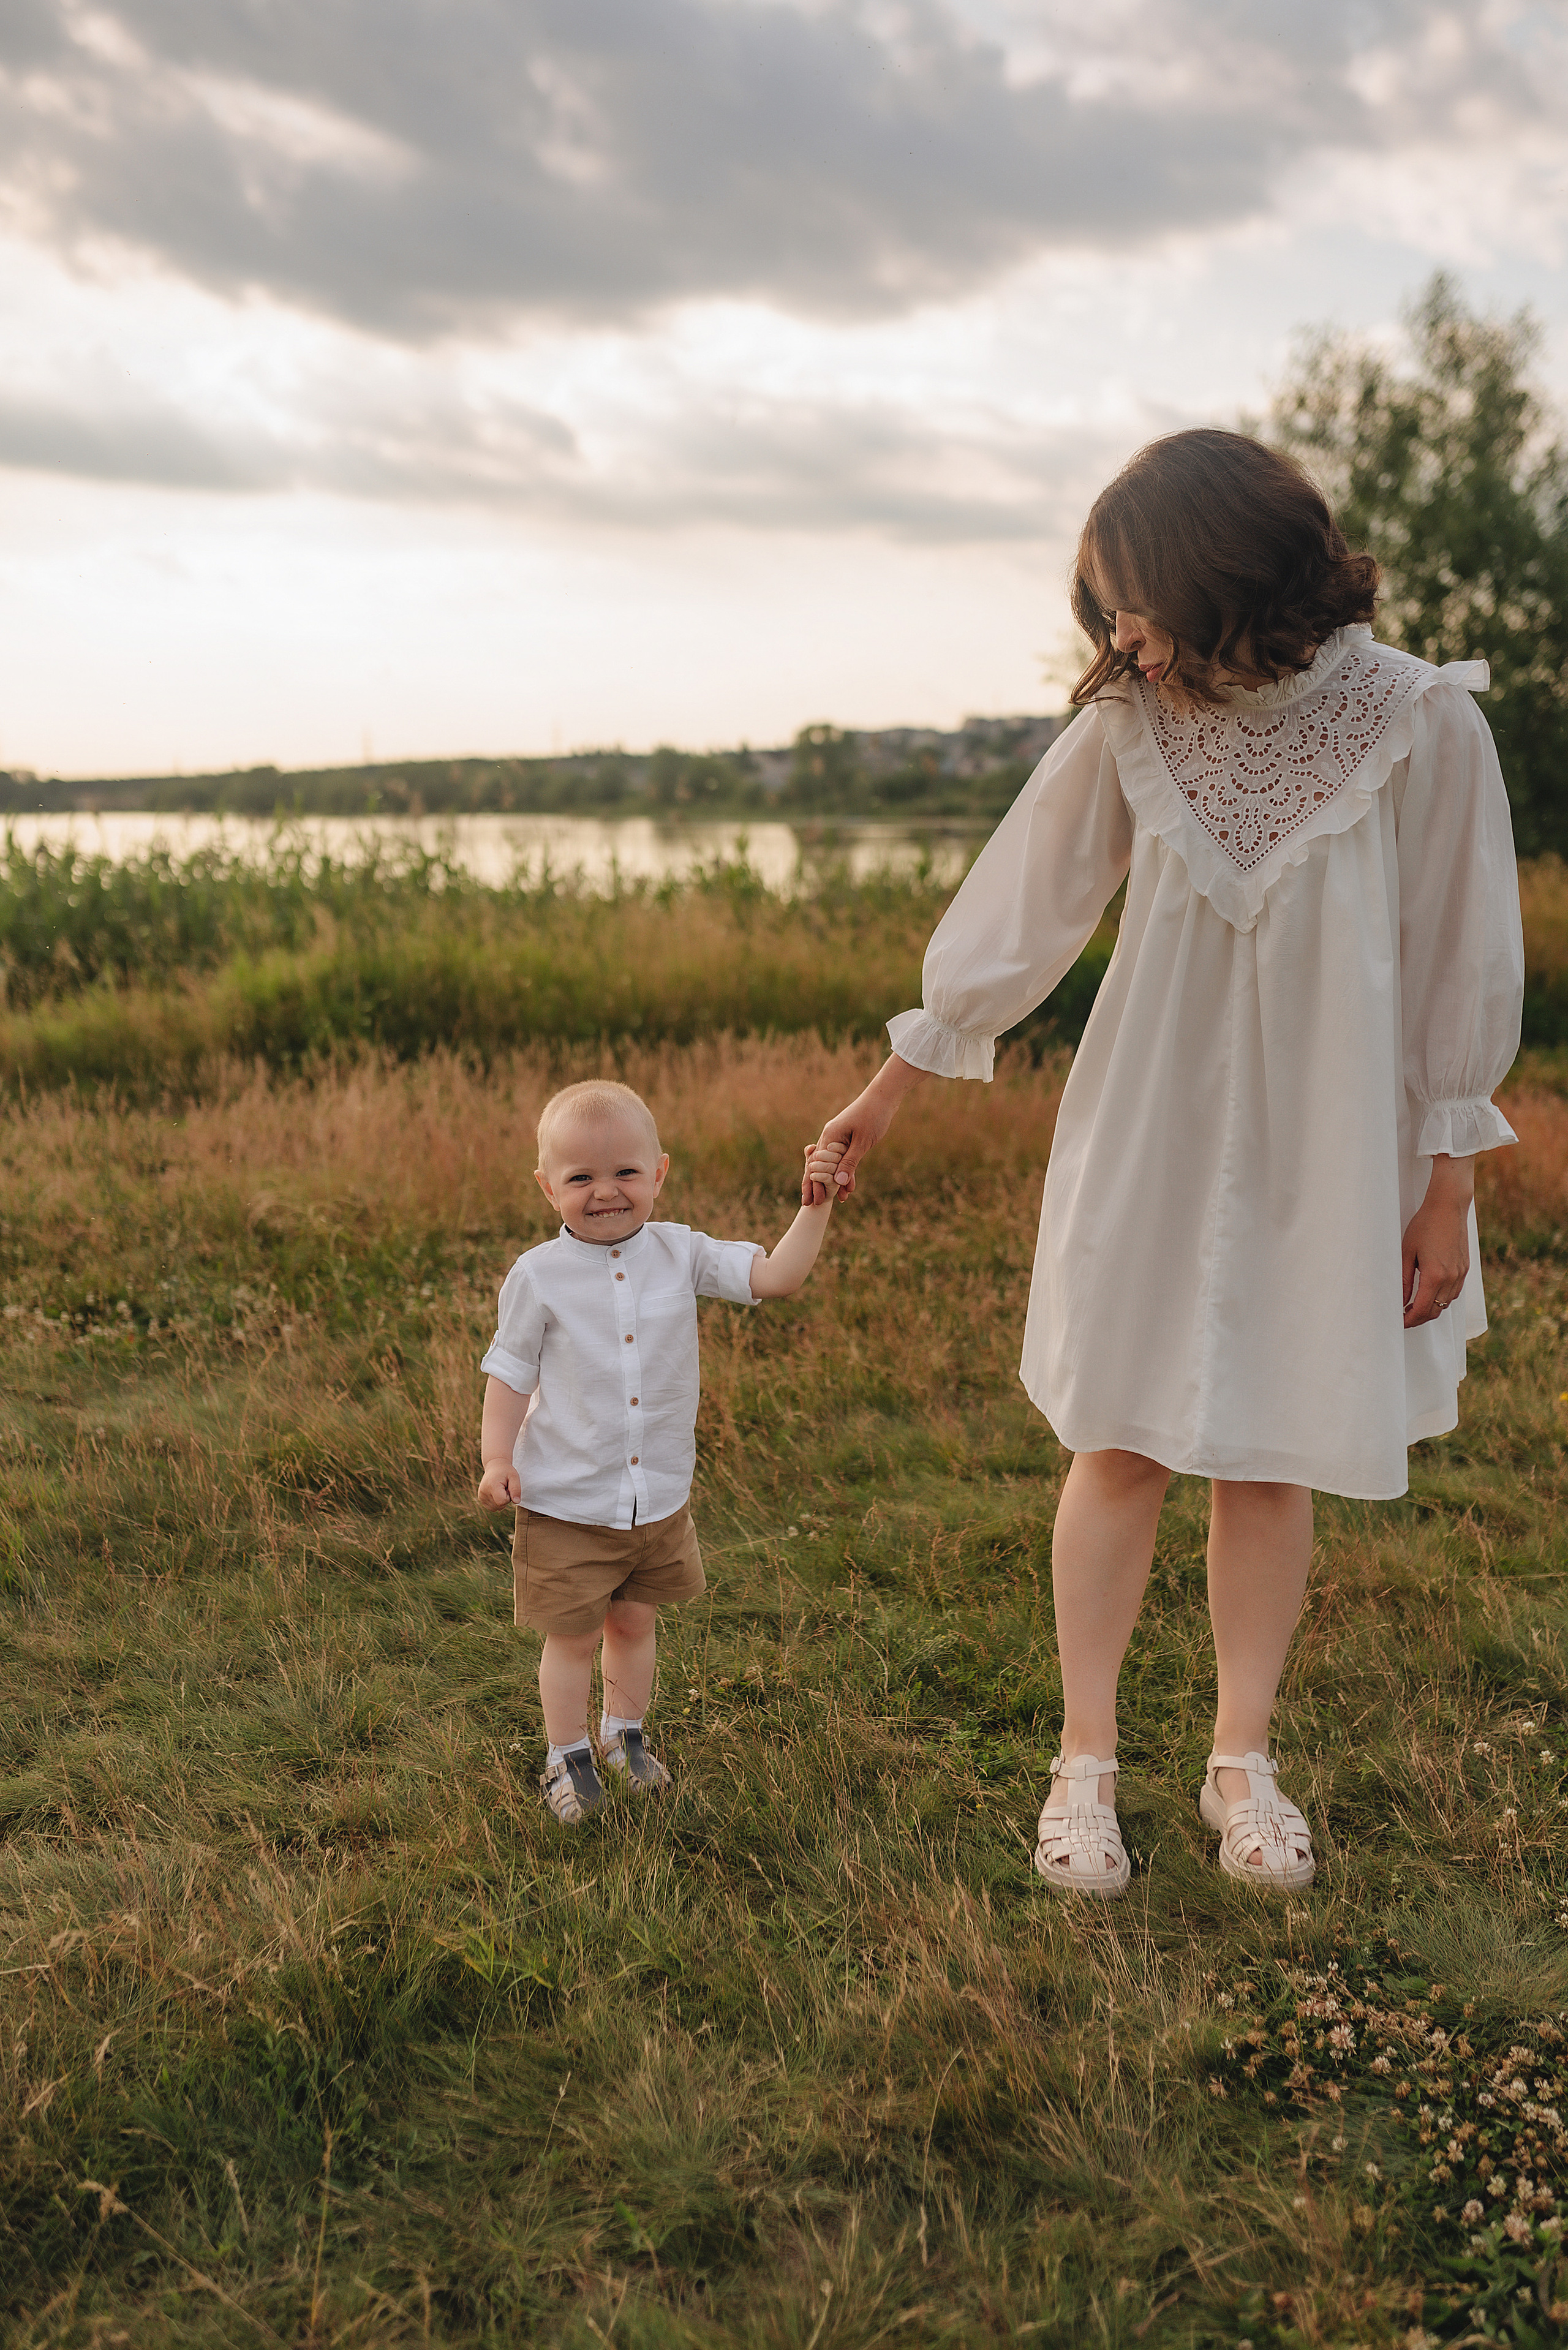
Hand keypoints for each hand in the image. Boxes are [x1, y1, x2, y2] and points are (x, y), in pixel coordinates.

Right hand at [477, 1460, 520, 1509]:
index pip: (502, 1501)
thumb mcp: (514, 1477)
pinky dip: (496, 1502)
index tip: (508, 1487)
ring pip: (496, 1508)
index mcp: (492, 1486)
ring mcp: (481, 1496)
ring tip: (501, 1489)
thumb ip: (516, 1489)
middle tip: (505, 1487)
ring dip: (501, 1501)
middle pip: (499, 1506)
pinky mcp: (481, 1498)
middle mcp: (484, 1492)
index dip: (509, 1496)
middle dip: (505, 1499)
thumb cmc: (506, 1471)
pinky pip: (492, 1507)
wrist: (495, 1466)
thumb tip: (516, 1502)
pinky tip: (496, 1492)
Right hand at [806, 1056, 929, 1202]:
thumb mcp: (862, 1142)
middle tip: (815, 1205)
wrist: (884, 1098)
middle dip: (817, 1186)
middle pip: (818, 1166)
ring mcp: (838, 1137)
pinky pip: (842, 1158)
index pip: (816, 1166)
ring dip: (834, 1182)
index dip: (813, 1184)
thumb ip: (850, 1162)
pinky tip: (850, 1185)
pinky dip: (845, 1171)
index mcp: (829, 1137)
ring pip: (831, 1164)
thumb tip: (839, 1181)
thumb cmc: (873, 1116)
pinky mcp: (848, 1138)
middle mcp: (829, 1137)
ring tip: (838, 1200)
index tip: (813, 1201)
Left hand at [1402, 1156, 1474, 1328]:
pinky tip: (1429, 1294)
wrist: (1448, 1207)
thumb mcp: (1406, 1253)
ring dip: (1430, 1309)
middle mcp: (1451, 1279)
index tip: (1399, 1322)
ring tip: (1413, 1306)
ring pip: (1446, 1304)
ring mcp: (1460, 1274)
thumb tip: (1400, 1301)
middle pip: (1435, 1311)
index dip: (1409, 1320)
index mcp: (1435, 1276)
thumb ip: (1404, 1279)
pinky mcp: (1465, 1268)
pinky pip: (1454, 1293)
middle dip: (1418, 1318)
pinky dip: (1441, 1299)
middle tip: (1403, 1317)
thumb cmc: (1424, 1226)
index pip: (1422, 1310)